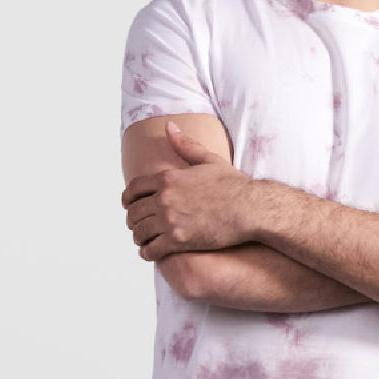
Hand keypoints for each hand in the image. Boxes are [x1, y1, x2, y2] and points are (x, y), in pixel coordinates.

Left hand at [121, 121, 255, 260]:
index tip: (128, 205)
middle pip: (133, 212)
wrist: (250, 208)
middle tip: (137, 226)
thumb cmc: (234, 185)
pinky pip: (151, 250)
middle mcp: (164, 198)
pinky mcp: (178, 240)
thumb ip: (185, 145)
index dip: (128, 199)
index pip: (133, 189)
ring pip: (139, 232)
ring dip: (139, 237)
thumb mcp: (209, 160)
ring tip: (144, 241)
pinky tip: (151, 252)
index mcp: (168, 178)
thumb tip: (169, 126)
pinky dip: (147, 253)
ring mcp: (170, 220)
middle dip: (132, 220)